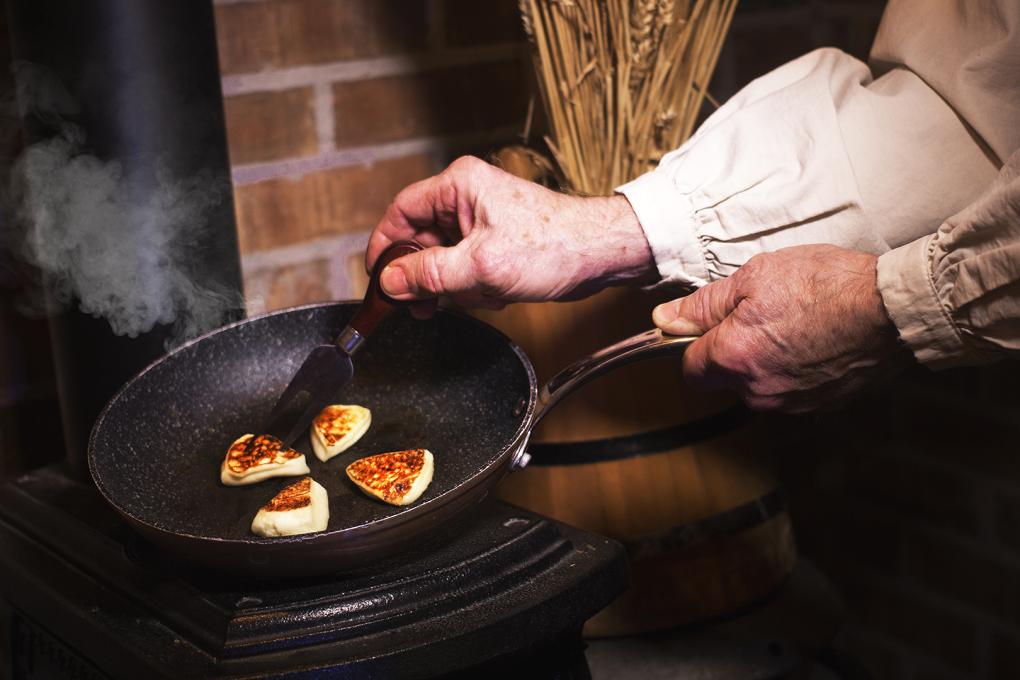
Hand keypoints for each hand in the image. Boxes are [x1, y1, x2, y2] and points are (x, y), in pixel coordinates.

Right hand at [366, 156, 654, 313]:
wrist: (599, 255)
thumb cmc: (552, 246)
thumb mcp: (480, 266)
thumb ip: (429, 275)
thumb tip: (390, 281)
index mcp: (458, 185)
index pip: (401, 211)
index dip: (384, 246)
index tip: (377, 278)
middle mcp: (467, 197)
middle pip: (421, 240)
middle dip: (429, 276)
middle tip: (426, 304)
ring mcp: (481, 220)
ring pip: (444, 259)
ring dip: (458, 285)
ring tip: (484, 293)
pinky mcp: (495, 240)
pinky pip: (466, 267)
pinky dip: (476, 286)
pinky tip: (498, 293)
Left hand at [652, 245, 909, 412]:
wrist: (892, 309)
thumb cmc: (825, 286)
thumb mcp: (754, 277)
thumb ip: (704, 305)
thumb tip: (666, 319)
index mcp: (733, 358)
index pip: (689, 369)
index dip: (695, 344)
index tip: (710, 324)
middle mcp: (757, 390)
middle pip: (724, 378)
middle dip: (732, 350)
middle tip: (760, 313)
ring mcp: (790, 402)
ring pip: (758, 385)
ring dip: (765, 358)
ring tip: (793, 322)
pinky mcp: (819, 405)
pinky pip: (790, 389)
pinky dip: (794, 368)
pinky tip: (813, 338)